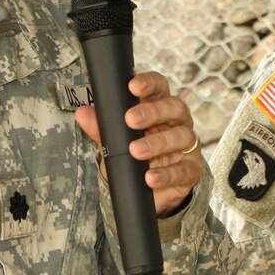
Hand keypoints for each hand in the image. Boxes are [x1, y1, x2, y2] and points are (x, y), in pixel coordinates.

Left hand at [75, 71, 202, 215]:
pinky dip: (166, 174)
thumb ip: (101, 128)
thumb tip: (82, 112)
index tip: (133, 86)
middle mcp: (177, 122)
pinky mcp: (192, 169)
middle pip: (174, 107)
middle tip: (131, 120)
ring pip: (182, 136)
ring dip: (158, 143)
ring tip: (136, 151)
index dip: (149, 83)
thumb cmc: (135, 156)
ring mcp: (188, 145)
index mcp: (160, 107)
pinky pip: (183, 169)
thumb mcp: (116, 142)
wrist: (150, 191)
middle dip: (153, 112)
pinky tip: (151, 178)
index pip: (160, 87)